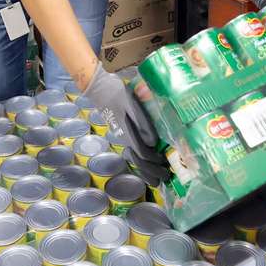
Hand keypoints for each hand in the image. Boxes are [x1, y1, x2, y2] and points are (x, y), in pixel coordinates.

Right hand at [82, 63, 170, 185]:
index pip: (143, 153)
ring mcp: (122, 137)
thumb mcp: (131, 102)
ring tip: (157, 178)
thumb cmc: (116, 93)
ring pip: (134, 160)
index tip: (166, 162)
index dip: (155, 161)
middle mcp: (124, 139)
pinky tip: (147, 166)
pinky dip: (140, 163)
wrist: (99, 87)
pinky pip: (132, 153)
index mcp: (127, 133)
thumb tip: (154, 142)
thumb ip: (142, 121)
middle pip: (138, 161)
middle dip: (153, 171)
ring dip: (146, 171)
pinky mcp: (122, 134)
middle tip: (166, 176)